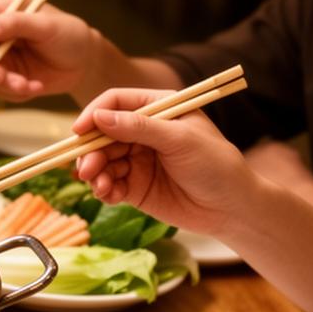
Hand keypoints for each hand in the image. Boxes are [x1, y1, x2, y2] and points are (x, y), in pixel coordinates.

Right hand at [0, 0, 97, 100]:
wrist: (85, 62)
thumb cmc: (69, 34)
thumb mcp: (46, 25)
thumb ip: (15, 24)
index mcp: (4, 10)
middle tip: (5, 78)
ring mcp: (2, 57)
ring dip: (6, 83)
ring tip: (29, 85)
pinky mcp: (9, 77)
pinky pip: (1, 90)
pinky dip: (17, 92)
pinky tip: (36, 86)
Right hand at [66, 86, 258, 234]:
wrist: (232, 209)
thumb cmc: (215, 165)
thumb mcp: (180, 140)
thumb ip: (139, 128)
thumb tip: (100, 118)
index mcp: (158, 109)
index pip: (116, 102)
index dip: (95, 114)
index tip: (79, 132)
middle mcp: (143, 131)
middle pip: (102, 134)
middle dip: (90, 151)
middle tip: (86, 169)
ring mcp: (137, 159)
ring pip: (102, 160)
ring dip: (95, 173)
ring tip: (100, 187)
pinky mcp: (134, 186)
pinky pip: (109, 184)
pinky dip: (104, 189)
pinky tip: (109, 195)